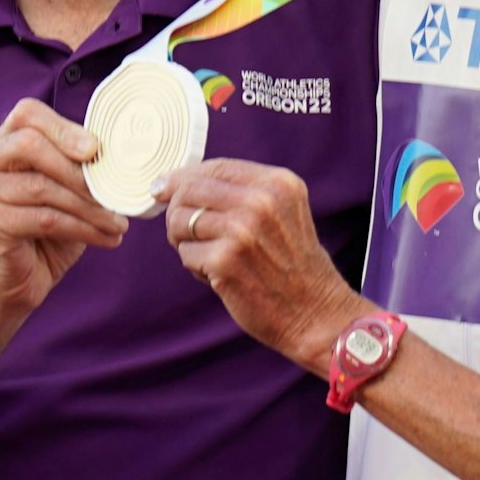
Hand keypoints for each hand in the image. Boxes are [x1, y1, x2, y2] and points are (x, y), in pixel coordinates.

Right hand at [0, 98, 127, 318]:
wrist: (13, 285)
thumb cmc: (42, 233)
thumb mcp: (63, 192)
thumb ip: (78, 166)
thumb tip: (120, 152)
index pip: (26, 115)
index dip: (63, 127)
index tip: (95, 150)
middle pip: (30, 145)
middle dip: (78, 170)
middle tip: (114, 193)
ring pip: (42, 187)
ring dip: (89, 206)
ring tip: (118, 222)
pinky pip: (44, 219)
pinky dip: (82, 228)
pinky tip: (106, 238)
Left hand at [157, 159, 366, 373]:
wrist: (315, 312)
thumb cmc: (293, 264)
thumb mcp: (283, 212)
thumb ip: (242, 192)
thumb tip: (176, 183)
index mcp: (278, 184)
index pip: (216, 167)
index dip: (184, 176)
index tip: (164, 187)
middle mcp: (261, 202)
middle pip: (190, 190)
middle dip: (178, 210)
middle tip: (184, 231)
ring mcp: (242, 231)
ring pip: (181, 221)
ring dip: (185, 241)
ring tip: (211, 255)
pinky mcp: (225, 262)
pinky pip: (185, 254)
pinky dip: (195, 267)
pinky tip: (219, 275)